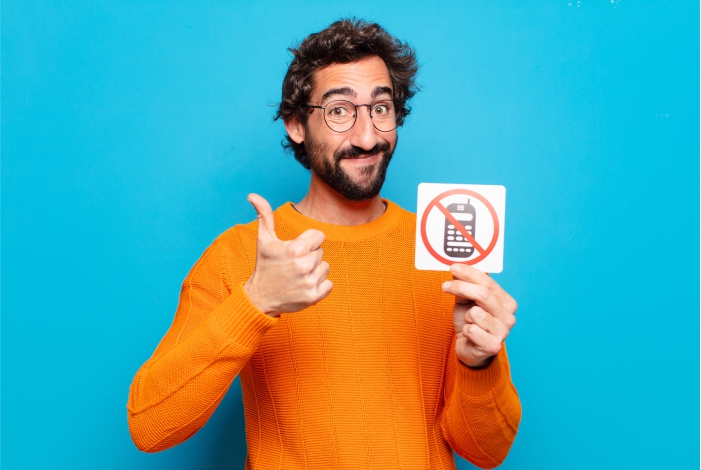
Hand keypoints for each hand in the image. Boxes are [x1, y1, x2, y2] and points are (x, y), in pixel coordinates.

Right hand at [243, 194, 332, 316]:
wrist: (260, 298)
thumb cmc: (265, 266)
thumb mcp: (264, 240)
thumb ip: (264, 215)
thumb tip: (252, 195)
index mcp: (294, 249)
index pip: (319, 236)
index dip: (307, 242)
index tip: (295, 250)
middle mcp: (304, 265)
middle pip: (320, 252)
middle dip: (309, 256)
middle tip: (293, 265)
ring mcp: (310, 282)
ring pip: (325, 267)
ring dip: (314, 271)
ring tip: (298, 275)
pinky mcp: (315, 297)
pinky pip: (329, 284)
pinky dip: (319, 286)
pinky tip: (304, 286)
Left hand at [441, 264, 516, 367]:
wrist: (469, 349)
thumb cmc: (470, 323)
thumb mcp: (466, 302)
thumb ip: (464, 287)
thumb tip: (456, 270)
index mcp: (506, 303)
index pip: (489, 283)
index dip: (470, 273)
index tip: (453, 268)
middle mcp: (508, 317)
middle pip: (483, 294)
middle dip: (461, 287)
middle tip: (445, 286)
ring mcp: (503, 332)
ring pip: (475, 313)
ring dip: (465, 316)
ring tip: (467, 322)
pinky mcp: (492, 346)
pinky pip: (471, 330)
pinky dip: (465, 330)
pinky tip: (469, 335)